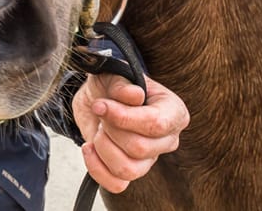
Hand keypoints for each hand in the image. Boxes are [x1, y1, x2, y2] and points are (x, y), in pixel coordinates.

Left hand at [72, 73, 188, 192]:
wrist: (97, 97)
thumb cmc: (112, 86)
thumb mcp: (114, 75)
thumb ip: (123, 85)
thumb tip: (133, 96)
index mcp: (173, 113)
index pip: (156, 124)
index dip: (124, 117)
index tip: (100, 105)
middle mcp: (166, 139)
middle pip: (140, 148)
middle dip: (111, 129)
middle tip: (101, 112)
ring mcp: (149, 158)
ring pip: (128, 169)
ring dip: (103, 147)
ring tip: (99, 129)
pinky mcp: (130, 171)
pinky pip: (116, 185)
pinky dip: (96, 167)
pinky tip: (89, 147)